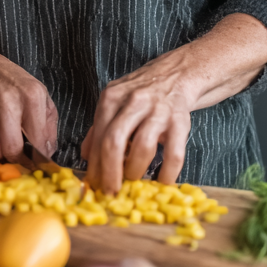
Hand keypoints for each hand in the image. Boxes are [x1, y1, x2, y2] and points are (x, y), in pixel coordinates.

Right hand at [0, 44, 58, 161]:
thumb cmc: (9, 79)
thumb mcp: (37, 91)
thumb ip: (48, 121)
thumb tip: (49, 150)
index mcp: (31, 96)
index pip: (38, 141)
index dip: (40, 157)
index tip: (38, 160)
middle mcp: (8, 102)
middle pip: (14, 150)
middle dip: (18, 159)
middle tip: (21, 157)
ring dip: (1, 153)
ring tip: (5, 144)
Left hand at [81, 50, 194, 192]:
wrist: (175, 76)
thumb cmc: (139, 94)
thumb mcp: (114, 103)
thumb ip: (99, 128)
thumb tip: (85, 156)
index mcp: (112, 98)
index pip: (99, 135)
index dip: (96, 163)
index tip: (94, 184)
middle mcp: (133, 102)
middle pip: (115, 141)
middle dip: (111, 171)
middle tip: (111, 191)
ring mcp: (158, 111)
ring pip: (142, 147)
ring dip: (136, 170)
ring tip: (134, 183)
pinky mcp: (180, 121)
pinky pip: (174, 153)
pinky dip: (168, 172)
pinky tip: (162, 182)